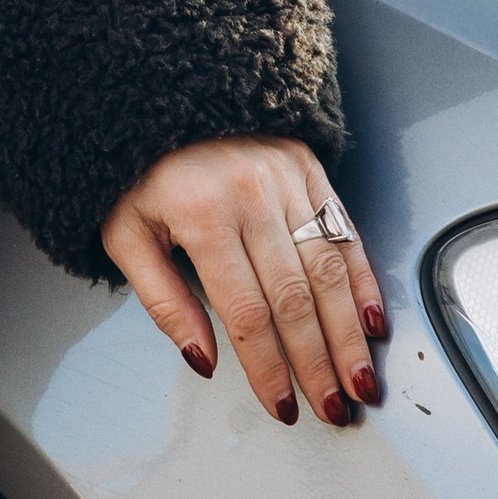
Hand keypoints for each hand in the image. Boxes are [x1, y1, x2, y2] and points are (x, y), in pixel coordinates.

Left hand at [101, 138, 385, 425]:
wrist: (165, 90)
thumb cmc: (141, 171)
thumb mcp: (125, 234)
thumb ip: (162, 300)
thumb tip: (202, 359)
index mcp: (201, 215)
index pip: (245, 311)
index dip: (268, 367)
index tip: (283, 405)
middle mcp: (250, 195)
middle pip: (295, 297)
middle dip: (318, 362)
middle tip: (334, 408)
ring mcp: (285, 178)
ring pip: (328, 269)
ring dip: (349, 332)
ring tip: (361, 379)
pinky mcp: (309, 167)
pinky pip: (344, 230)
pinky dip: (363, 279)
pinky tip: (373, 320)